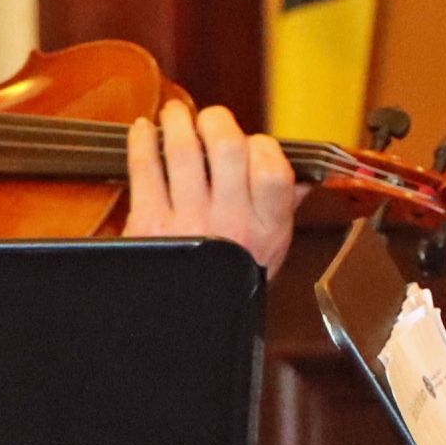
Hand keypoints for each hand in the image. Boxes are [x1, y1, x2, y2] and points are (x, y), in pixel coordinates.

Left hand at [124, 97, 301, 271]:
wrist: (187, 330)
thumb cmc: (228, 285)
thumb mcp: (269, 252)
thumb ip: (284, 210)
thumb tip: (304, 177)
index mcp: (266, 229)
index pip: (273, 168)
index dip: (261, 144)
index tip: (251, 142)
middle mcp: (229, 224)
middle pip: (227, 147)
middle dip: (215, 120)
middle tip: (207, 119)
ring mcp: (187, 223)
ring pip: (182, 150)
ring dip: (176, 120)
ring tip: (174, 114)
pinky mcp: (149, 225)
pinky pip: (144, 169)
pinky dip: (140, 141)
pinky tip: (142, 131)